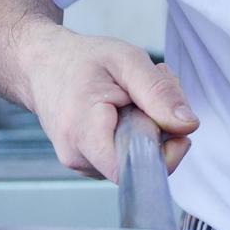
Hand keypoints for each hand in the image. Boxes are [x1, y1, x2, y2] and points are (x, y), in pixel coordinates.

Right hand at [17, 24, 198, 180]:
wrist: (41, 64)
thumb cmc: (80, 60)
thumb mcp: (126, 60)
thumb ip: (158, 92)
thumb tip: (188, 125)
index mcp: (83, 132)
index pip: (131, 170)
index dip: (162, 153)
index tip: (173, 124)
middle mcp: (78, 156)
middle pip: (139, 163)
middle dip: (159, 129)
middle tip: (150, 90)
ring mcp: (81, 163)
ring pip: (135, 159)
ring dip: (149, 127)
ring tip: (133, 95)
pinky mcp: (88, 162)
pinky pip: (125, 155)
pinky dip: (136, 132)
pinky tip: (126, 107)